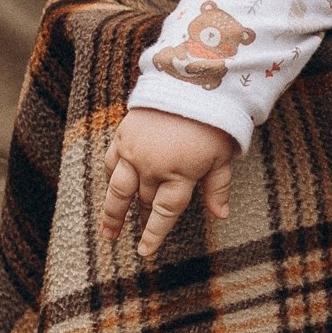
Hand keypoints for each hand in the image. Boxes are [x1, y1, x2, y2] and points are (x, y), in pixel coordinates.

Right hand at [103, 105, 236, 263]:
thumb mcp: (223, 155)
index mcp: (181, 173)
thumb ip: (217, 187)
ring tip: (108, 232)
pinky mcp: (123, 136)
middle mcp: (153, 166)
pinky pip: (111, 164)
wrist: (190, 80)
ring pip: (119, 189)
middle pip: (143, 201)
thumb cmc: (213, 121)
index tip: (145, 252)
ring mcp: (135, 151)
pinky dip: (110, 180)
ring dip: (113, 212)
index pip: (164, 213)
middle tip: (134, 236)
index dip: (154, 234)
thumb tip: (221, 216)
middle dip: (141, 218)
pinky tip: (110, 192)